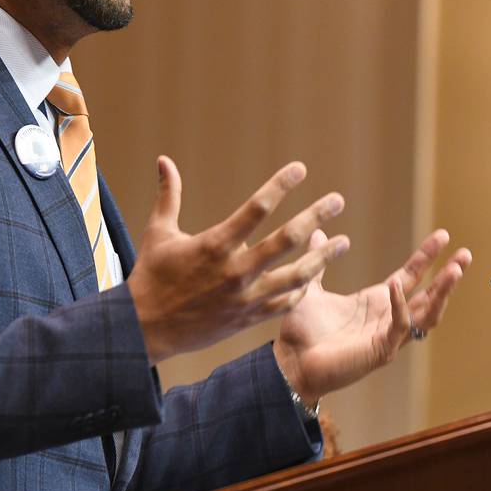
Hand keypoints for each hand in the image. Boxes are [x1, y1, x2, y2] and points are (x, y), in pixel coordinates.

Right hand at [128, 156, 350, 364]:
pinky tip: (315, 276)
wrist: (146, 330)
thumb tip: (164, 160)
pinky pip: (286, 303)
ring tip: (343, 242)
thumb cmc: (151, 276)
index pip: (256, 208)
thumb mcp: (158, 232)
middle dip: (316, 216)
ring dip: (323, 256)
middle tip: (337, 200)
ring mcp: (246, 297)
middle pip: (287, 240)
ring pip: (297, 276)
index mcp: (215, 245)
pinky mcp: (249, 319)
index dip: (280, 185)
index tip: (300, 169)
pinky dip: (303, 289)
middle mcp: (236, 271)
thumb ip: (168, 195)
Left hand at [273, 229, 471, 403]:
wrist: (289, 361)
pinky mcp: (380, 351)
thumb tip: (316, 232)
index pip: (411, 276)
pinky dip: (400, 306)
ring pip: (426, 314)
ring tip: (454, 270)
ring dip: (442, 293)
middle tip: (465, 254)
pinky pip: (399, 326)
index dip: (427, 256)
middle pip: (428, 295)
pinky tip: (396, 285)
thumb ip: (317, 260)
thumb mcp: (311, 288)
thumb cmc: (302, 331)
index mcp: (377, 303)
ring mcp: (388, 337)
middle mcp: (388, 319)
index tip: (443, 235)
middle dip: (448, 276)